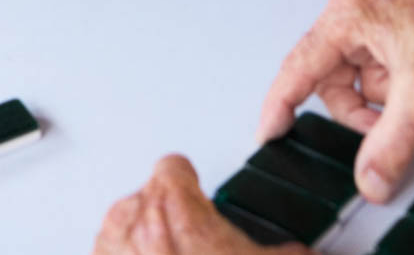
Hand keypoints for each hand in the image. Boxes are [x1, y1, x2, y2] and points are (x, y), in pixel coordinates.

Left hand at [93, 155, 299, 254]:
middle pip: (150, 199)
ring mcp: (110, 247)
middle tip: (199, 248)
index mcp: (171, 202)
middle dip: (173, 221)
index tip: (202, 200)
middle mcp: (131, 218)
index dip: (192, 183)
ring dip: (147, 243)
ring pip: (127, 228)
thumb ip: (287, 253)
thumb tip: (304, 254)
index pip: (174, 167)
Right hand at [255, 0, 413, 203]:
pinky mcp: (395, 30)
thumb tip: (369, 176)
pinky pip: (381, 73)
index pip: (299, 67)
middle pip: (332, 79)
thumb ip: (389, 142)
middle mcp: (355, 11)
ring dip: (388, 103)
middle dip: (362, 110)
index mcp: (348, 13)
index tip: (270, 131)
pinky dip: (401, 93)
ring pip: (359, 81)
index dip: (280, 105)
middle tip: (386, 126)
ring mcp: (376, 19)